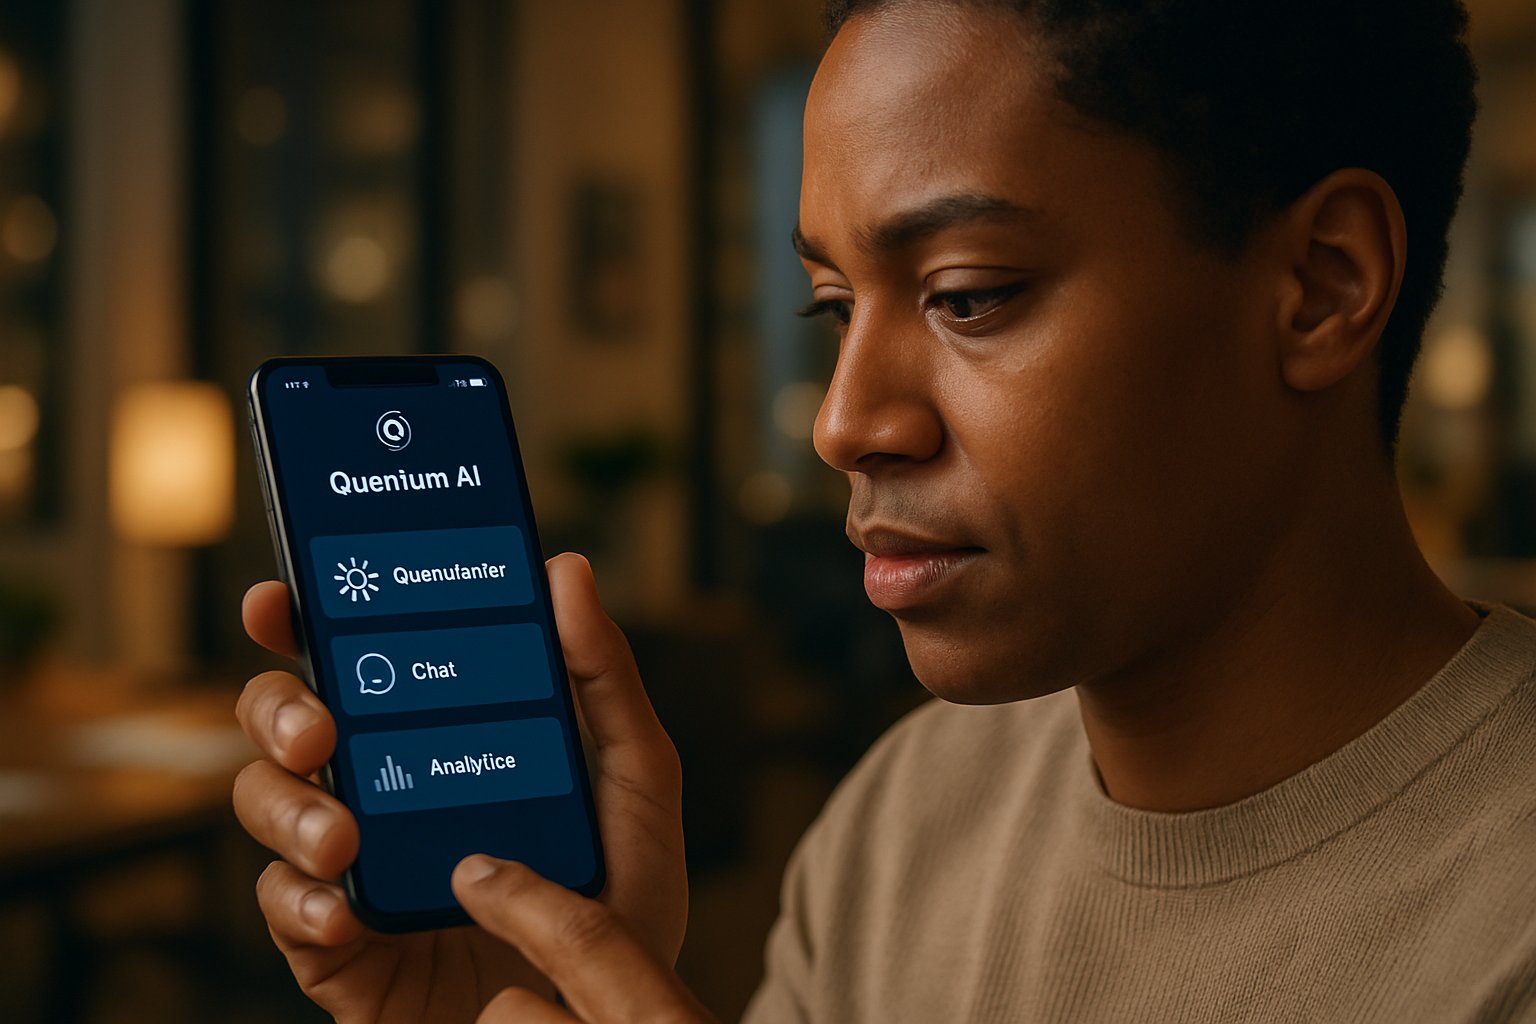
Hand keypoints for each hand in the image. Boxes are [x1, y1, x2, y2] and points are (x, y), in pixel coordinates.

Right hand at [231, 553, 686, 1022]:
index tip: (284, 599)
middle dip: (279, 711)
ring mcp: (348, 863)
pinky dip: (302, 904)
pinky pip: (281, 910)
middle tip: (322, 729)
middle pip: (283, 721)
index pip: (353, 660)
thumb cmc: (617, 895)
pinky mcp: (335, 944)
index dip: (301, 621)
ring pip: (263, 804)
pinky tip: (346, 912)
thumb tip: (567, 569)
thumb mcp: (633, 781)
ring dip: (290, 810)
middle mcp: (379, 786)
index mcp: (434, 736)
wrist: (606, 1015)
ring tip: (344, 836)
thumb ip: (603, 678)